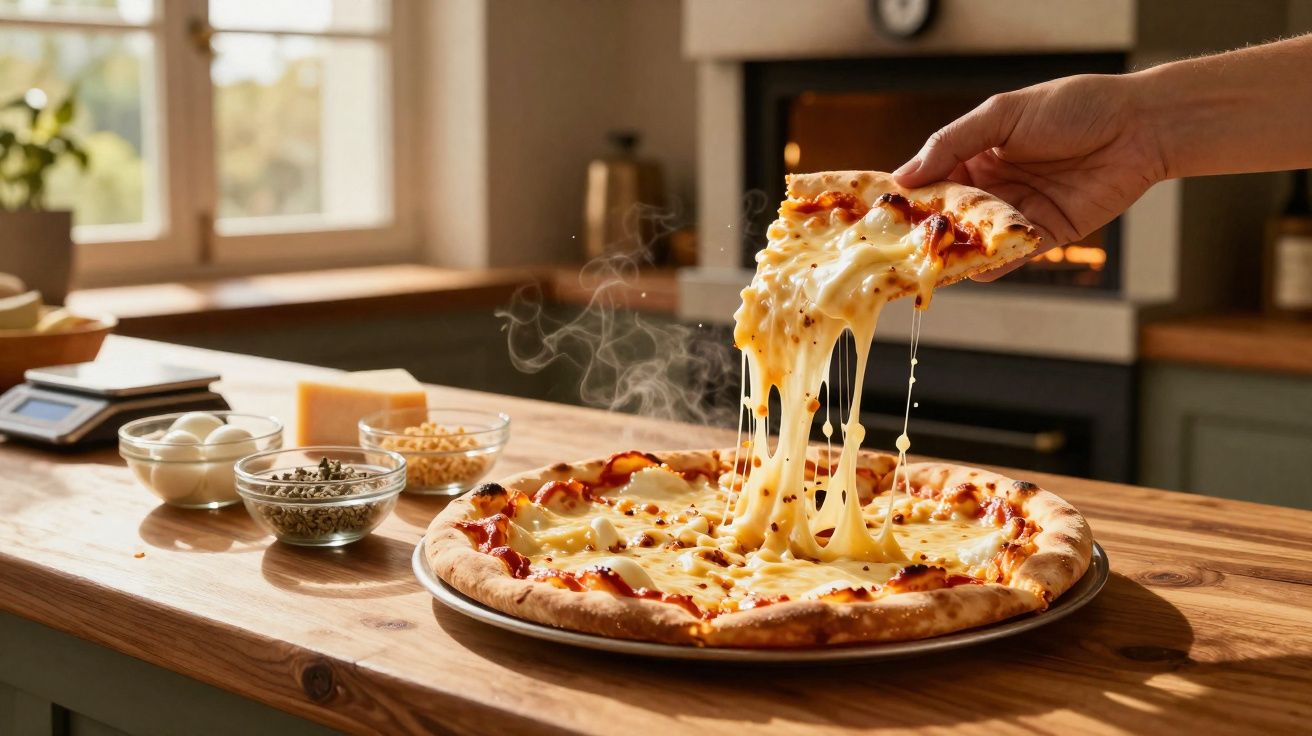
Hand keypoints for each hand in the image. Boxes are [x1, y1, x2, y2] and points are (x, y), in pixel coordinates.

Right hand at [893, 73, 1167, 279]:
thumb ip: (952, 143)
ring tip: (931, 265)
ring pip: (976, 241)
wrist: (1139, 127)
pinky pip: (1012, 256)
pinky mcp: (1046, 235)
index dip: (908, 199)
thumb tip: (903, 177)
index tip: (882, 216)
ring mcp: (1018, 213)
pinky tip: (974, 271)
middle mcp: (993, 186)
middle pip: (949, 217)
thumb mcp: (1003, 114)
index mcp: (977, 154)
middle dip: (927, 233)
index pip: (932, 181)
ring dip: (956, 253)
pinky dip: (993, 266)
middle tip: (901, 249)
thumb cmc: (1073, 107)